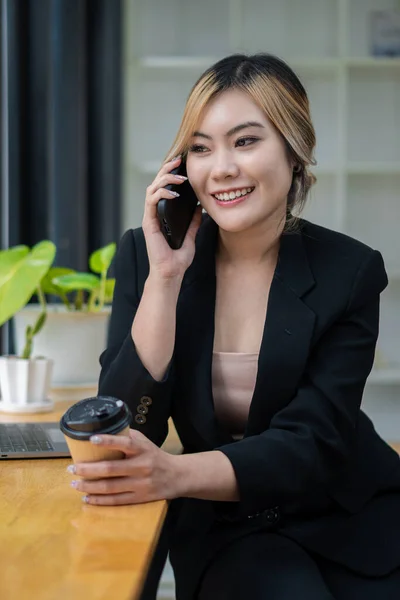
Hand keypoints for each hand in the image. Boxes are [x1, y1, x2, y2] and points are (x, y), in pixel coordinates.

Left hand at [67, 429, 179, 505]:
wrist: (177, 476)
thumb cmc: (155, 456)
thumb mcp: (145, 442)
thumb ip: (127, 437)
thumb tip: (104, 430)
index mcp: (142, 449)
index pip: (125, 443)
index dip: (108, 441)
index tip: (91, 439)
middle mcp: (141, 466)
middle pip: (111, 469)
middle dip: (88, 469)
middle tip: (72, 468)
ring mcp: (140, 484)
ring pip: (110, 487)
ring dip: (89, 486)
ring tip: (75, 484)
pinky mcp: (139, 498)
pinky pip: (116, 501)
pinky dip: (99, 500)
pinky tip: (87, 498)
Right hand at [143, 156, 201, 280]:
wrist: (171, 273)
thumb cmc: (178, 258)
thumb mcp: (191, 235)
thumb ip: (193, 222)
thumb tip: (199, 207)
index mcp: (163, 214)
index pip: (164, 188)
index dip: (171, 174)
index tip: (182, 165)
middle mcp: (155, 213)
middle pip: (157, 183)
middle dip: (167, 170)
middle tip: (179, 161)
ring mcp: (151, 217)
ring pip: (152, 188)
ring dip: (165, 179)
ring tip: (179, 177)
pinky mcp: (149, 222)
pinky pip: (152, 201)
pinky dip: (161, 193)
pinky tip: (173, 193)